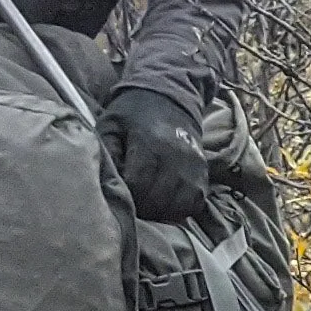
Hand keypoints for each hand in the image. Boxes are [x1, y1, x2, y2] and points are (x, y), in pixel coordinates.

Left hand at [104, 85, 212, 225]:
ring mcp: (193, 168)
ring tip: (147, 204)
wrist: (170, 98)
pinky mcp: (203, 174)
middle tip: (130, 202)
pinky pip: (193, 204)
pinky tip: (165, 201)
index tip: (117, 193)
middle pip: (157, 200)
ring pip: (177, 207)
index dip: (125, 195)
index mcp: (150, 144)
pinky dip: (179, 209)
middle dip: (141, 207)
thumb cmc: (133, 114)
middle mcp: (176, 158)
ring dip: (160, 212)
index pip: (137, 186)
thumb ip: (107, 152)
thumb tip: (108, 181)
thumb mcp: (111, 124)